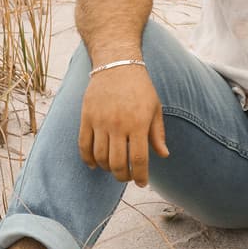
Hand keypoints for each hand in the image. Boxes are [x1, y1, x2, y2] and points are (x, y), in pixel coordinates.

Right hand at [77, 63, 168, 186]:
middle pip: (118, 163)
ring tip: (114, 169)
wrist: (116, 65)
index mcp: (138, 123)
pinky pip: (84, 145)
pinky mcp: (86, 117)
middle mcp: (118, 124)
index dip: (140, 176)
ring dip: (107, 169)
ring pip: (100, 157)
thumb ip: (157, 133)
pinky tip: (95, 164)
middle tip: (128, 177)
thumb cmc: (140, 87)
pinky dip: (88, 159)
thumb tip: (163, 155)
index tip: (142, 183)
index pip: (139, 159)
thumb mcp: (155, 108)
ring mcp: (100, 121)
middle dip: (123, 176)